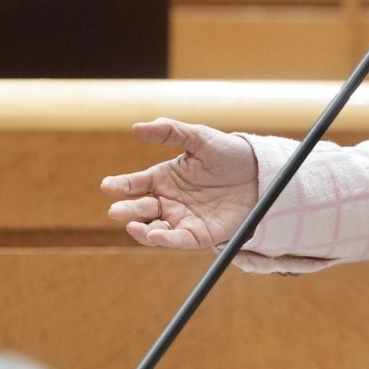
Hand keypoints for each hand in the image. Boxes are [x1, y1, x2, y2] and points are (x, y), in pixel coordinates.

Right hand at [102, 118, 258, 249]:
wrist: (261, 173)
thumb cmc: (228, 153)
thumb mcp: (200, 138)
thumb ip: (170, 131)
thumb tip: (136, 127)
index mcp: (164, 177)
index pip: (135, 183)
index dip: (120, 185)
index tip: (108, 185)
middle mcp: (168, 200)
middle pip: (140, 208)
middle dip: (126, 210)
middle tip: (116, 210)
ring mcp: (182, 219)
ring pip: (153, 229)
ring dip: (141, 229)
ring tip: (132, 225)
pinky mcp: (199, 234)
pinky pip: (178, 240)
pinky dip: (165, 241)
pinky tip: (156, 235)